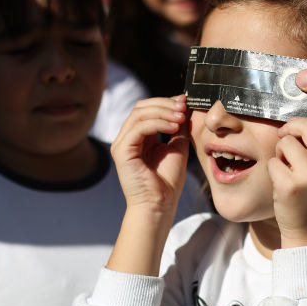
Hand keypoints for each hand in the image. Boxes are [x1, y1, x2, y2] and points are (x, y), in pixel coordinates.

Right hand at [110, 95, 189, 221]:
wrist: (159, 205)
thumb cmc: (167, 182)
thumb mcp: (177, 147)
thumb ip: (178, 127)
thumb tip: (185, 106)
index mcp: (139, 137)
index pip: (147, 109)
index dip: (166, 102)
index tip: (185, 100)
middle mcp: (128, 138)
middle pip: (141, 107)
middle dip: (164, 104)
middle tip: (183, 106)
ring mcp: (122, 144)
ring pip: (139, 114)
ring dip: (162, 111)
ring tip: (180, 117)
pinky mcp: (121, 151)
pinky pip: (138, 128)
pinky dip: (157, 123)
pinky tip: (173, 126)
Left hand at [269, 114, 306, 247]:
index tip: (300, 132)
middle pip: (306, 125)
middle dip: (291, 129)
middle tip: (285, 139)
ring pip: (286, 142)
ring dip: (281, 152)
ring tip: (286, 168)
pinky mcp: (289, 186)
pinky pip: (273, 161)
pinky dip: (273, 170)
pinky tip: (281, 183)